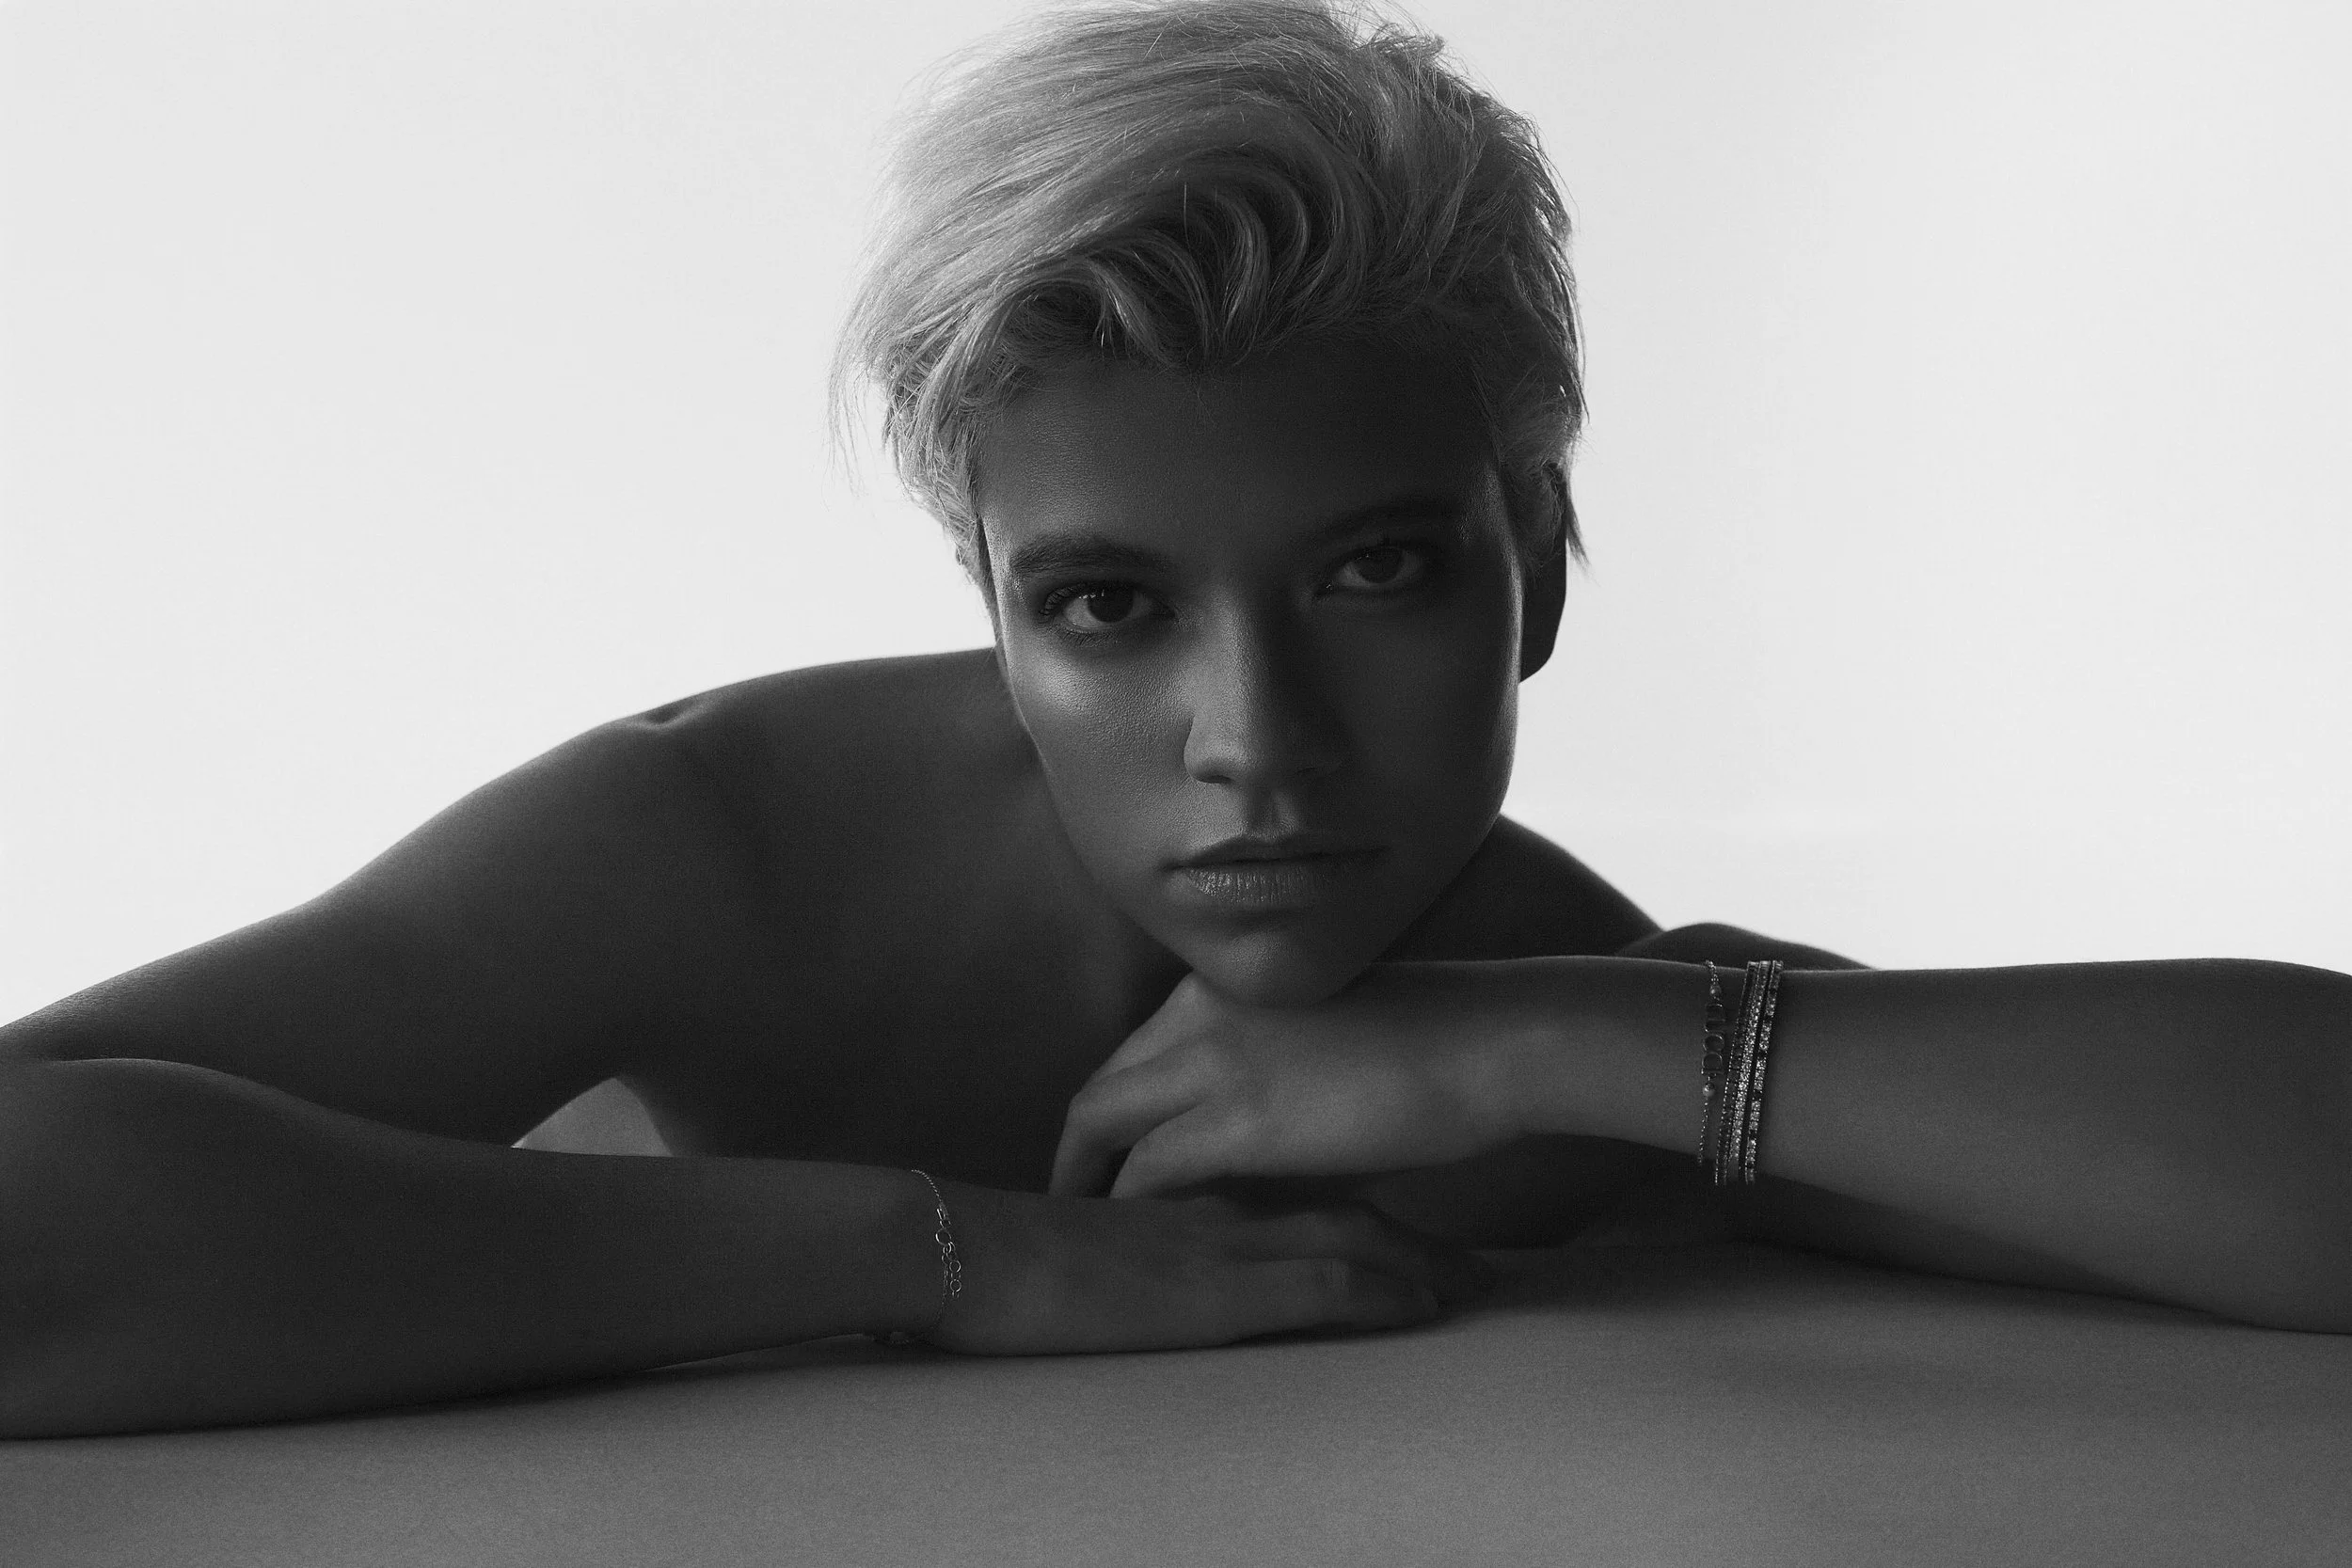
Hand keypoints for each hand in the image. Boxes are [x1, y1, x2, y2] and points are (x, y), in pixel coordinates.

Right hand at [923, 1182, 1491, 1353]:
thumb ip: (1129, 1221)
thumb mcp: (1080, 1228)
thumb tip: (1153, 1240)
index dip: (1361, 1180)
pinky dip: (1381, 1289)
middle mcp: (1217, 1198)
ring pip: (1348, 1230)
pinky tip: (1427, 1308)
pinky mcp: (1215, 1290)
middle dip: (1414, 1222)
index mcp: (1183, 1175)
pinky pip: (1319, 1281)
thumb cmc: (997, 1251)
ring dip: (1420, 1259)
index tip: (1417, 1197)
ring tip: (1478, 1284)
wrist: (961, 1251)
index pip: (1293, 1166)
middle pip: (1340, 1193)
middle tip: (1476, 1248)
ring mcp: (1222, 1241)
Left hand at [1049, 964, 1527, 1200]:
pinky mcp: (1242, 1120)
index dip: (1113, 1114)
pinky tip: (1132, 1244)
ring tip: (1085, 1237)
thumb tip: (1243, 1138)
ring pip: (1103, 1123)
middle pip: (1099, 1088)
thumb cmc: (1434, 1045)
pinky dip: (1129, 1207)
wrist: (1493, 1041)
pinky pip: (1151, 1170)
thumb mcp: (1322, 1042)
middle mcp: (1201, 1012)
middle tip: (1071, 1206)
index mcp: (1223, 987)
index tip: (1103, 1160)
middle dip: (1075, 1153)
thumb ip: (1268, 1076)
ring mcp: (1216, 1061)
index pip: (1134, 1055)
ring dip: (1086, 1183)